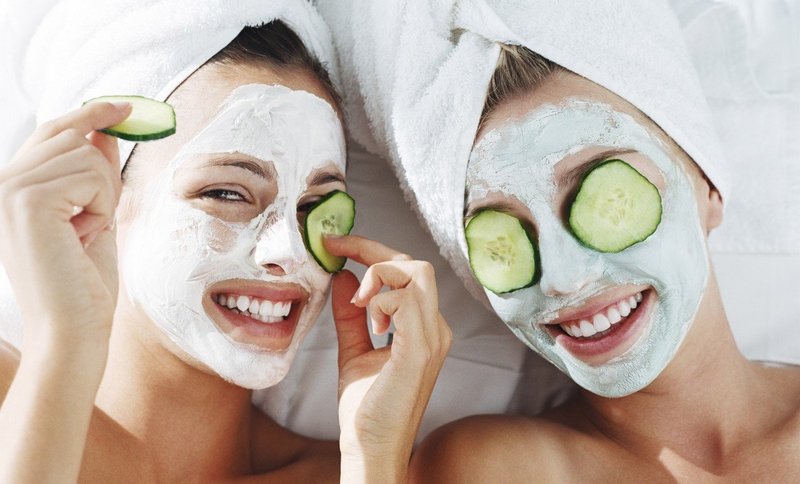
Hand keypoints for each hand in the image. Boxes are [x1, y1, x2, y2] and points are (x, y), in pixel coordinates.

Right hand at [0, 102, 130, 349]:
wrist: (74, 331)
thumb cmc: (84, 284)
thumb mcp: (94, 216)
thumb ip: (93, 173)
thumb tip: (104, 130)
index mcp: (9, 187)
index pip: (51, 131)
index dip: (89, 113)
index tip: (123, 106)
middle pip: (71, 135)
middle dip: (102, 170)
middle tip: (97, 219)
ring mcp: (8, 188)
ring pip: (88, 154)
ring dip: (104, 195)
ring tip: (85, 235)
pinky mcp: (27, 198)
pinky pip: (92, 174)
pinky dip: (103, 205)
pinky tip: (86, 235)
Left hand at [324, 235, 451, 482]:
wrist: (371, 449)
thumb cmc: (367, 409)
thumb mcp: (354, 350)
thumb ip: (350, 316)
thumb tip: (342, 278)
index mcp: (423, 328)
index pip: (407, 273)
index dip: (372, 251)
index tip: (337, 245)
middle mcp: (434, 328)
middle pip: (415, 264)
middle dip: (373, 251)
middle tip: (338, 252)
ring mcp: (432, 338)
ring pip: (416, 273)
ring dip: (378, 278)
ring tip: (358, 305)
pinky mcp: (420, 350)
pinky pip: (407, 301)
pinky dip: (381, 301)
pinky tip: (370, 324)